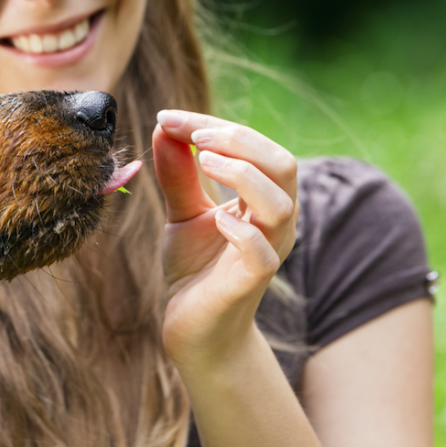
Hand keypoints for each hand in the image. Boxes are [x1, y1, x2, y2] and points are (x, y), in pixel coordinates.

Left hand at [153, 110, 298, 374]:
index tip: (168, 117)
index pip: (256, 147)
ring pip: (280, 204)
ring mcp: (267, 252)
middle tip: (195, 135)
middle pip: (282, 164)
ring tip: (203, 160)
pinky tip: (215, 219)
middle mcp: (275, 222)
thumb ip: (178, 173)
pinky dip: (241, 230)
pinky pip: (261, 252)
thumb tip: (163, 126)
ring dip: (242, 174)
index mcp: (263, 198)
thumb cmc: (196, 268)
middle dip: (240, 140)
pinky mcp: (251, 283)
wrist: (194, 328)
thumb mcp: (182, 211)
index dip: (213, 125)